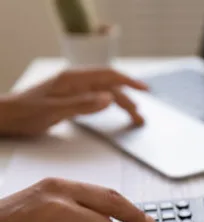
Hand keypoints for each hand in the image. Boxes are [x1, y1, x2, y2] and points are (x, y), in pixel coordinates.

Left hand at [0, 68, 147, 136]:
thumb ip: (82, 104)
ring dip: (121, 105)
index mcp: (73, 78)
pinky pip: (97, 99)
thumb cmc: (26, 111)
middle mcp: (77, 81)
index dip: (129, 81)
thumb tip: (109, 99)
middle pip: (110, 87)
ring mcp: (76, 89)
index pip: (108, 75)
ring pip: (105, 94)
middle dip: (128, 100)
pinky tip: (114, 110)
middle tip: (139, 118)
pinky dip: (110, 105)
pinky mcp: (73, 98)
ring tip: (134, 118)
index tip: (144, 90)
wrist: (9, 116)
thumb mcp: (54, 109)